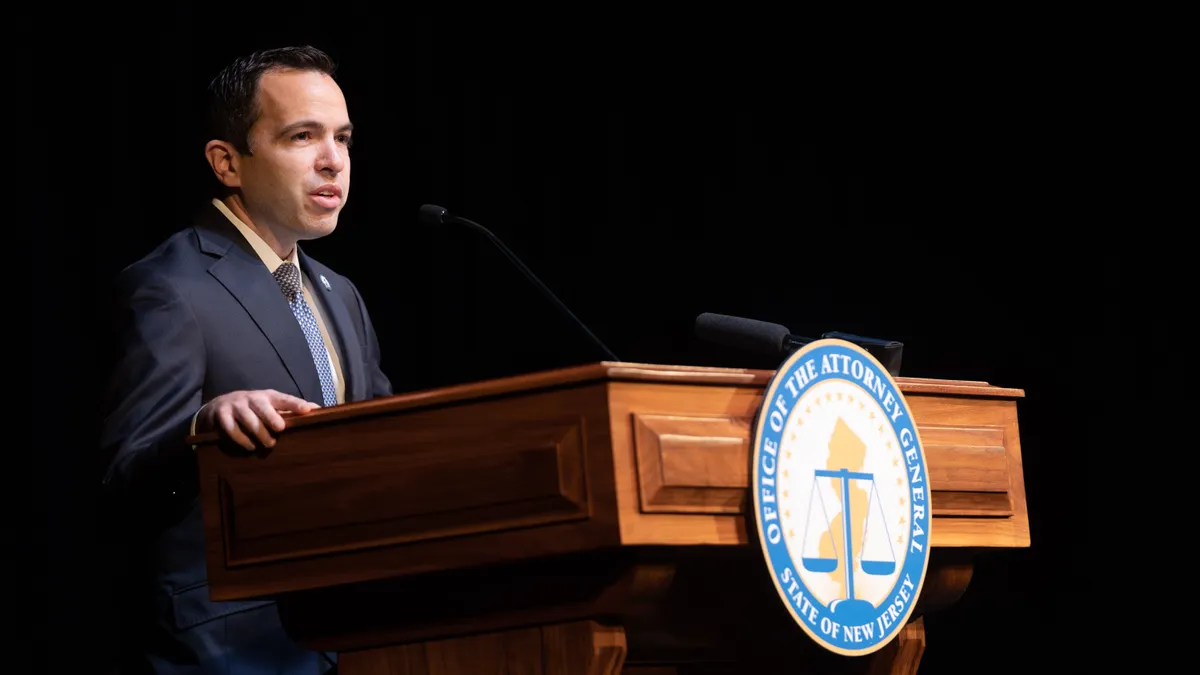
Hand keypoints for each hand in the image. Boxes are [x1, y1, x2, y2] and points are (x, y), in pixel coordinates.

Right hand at [196, 390, 319, 450]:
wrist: (219, 407)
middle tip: (280, 429)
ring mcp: (236, 406)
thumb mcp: (271, 405)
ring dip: (258, 432)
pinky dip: (241, 439)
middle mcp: (252, 398)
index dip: (296, 404)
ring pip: (248, 419)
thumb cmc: (254, 409)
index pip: (284, 399)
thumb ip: (291, 409)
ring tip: (268, 443)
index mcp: (268, 396)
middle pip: (263, 407)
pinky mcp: (221, 415)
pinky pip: (231, 428)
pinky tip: (249, 446)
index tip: (308, 410)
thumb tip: (319, 410)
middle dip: (272, 418)